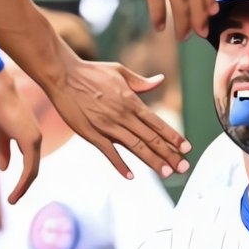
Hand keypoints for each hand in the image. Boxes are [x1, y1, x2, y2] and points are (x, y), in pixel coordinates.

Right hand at [0, 70, 42, 203]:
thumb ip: (2, 150)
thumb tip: (4, 168)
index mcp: (27, 135)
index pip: (27, 163)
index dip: (21, 179)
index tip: (11, 193)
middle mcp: (34, 138)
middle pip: (32, 169)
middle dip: (22, 187)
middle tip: (12, 200)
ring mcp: (34, 138)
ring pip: (32, 171)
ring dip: (22, 188)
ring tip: (12, 200)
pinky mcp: (30, 139)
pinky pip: (29, 167)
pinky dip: (23, 182)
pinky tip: (14, 192)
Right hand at [45, 51, 190, 177]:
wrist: (62, 76)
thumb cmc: (91, 72)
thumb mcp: (120, 72)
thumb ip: (141, 82)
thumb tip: (160, 80)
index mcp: (131, 101)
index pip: (157, 123)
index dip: (173, 136)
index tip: (187, 148)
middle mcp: (123, 116)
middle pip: (151, 139)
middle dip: (170, 154)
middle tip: (184, 167)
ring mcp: (107, 126)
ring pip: (135, 147)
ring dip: (152, 161)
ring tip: (167, 173)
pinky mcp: (91, 134)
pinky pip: (109, 153)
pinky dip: (120, 165)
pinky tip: (131, 176)